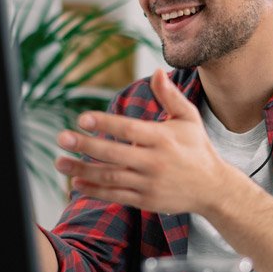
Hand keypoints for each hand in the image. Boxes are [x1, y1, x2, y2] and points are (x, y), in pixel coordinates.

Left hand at [54, 68, 230, 214]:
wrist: (213, 188)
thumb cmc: (197, 148)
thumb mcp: (188, 118)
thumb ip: (170, 96)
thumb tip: (157, 70)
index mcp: (163, 138)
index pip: (129, 129)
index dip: (104, 123)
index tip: (82, 118)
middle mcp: (155, 161)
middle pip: (115, 153)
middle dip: (86, 146)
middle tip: (61, 138)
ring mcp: (149, 183)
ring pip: (111, 177)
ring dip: (83, 170)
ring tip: (59, 162)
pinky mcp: (145, 201)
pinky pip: (116, 196)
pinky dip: (95, 191)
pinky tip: (76, 183)